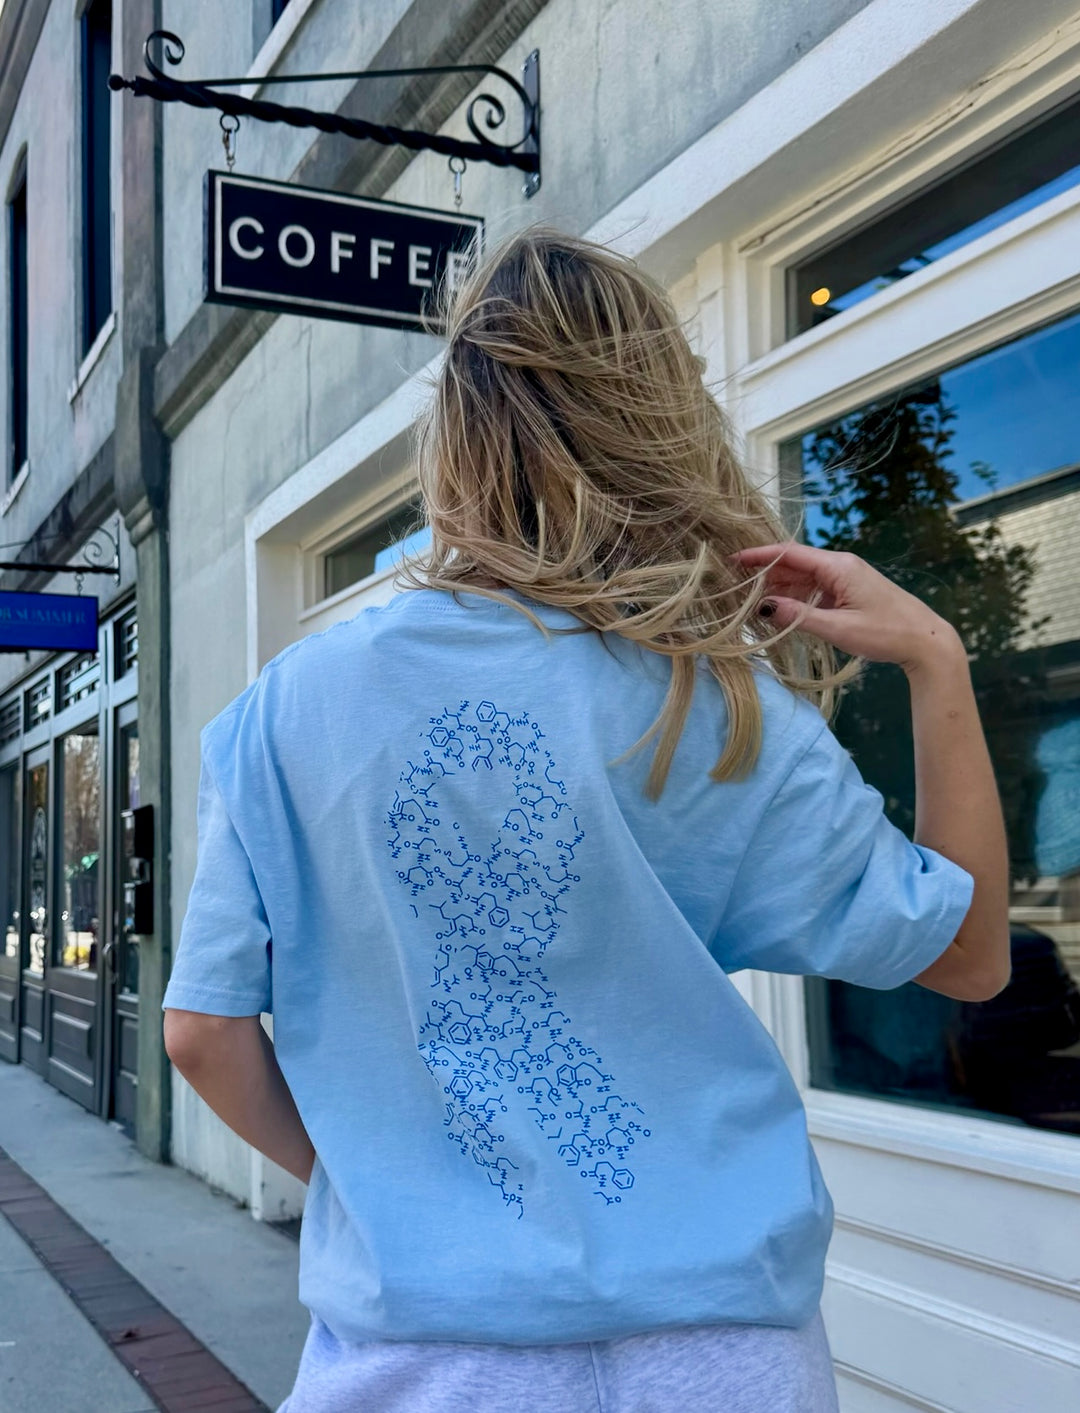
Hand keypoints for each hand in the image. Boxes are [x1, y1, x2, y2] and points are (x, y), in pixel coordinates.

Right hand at [731, 542, 963, 673]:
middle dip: (763, 572)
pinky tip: (779, 608)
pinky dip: (794, 596)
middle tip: (732, 583)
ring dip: (777, 587)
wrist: (926, 641)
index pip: (789, 553)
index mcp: (838, 566)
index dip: (758, 555)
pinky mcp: (849, 591)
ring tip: (748, 599)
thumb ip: (799, 616)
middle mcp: (840, 565)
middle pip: (793, 563)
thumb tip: (764, 607)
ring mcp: (845, 578)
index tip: (732, 559)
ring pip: (802, 577)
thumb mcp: (839, 628)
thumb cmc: (886, 633)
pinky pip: (814, 588)